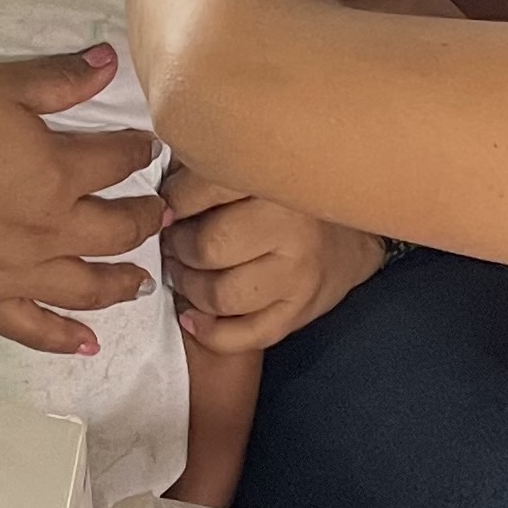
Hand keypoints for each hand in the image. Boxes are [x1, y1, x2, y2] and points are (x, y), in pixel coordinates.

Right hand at [0, 48, 168, 357]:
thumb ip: (62, 77)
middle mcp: (49, 231)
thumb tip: (111, 62)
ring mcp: (17, 274)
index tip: (148, 150)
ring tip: (141, 281)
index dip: (138, 153)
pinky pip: (34, 328)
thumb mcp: (4, 84)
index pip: (118, 163)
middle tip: (159, 214)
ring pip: (87, 286)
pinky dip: (64, 338)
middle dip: (145, 219)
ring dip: (121, 284)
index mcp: (59, 173)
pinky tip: (87, 344)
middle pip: (117, 231)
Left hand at [162, 162, 387, 353]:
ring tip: (183, 271)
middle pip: (208, 247)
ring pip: (220, 296)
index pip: (205, 189)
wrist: (348, 239)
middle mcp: (294, 229)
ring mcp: (299, 276)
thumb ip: (213, 172)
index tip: (167, 205)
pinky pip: (244, 335)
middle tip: (173, 240)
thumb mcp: (258, 172)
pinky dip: (208, 332)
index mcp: (279, 182)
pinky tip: (192, 315)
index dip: (173, 200)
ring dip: (188, 287)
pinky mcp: (299, 312)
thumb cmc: (290, 200)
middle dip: (178, 247)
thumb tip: (159, 193)